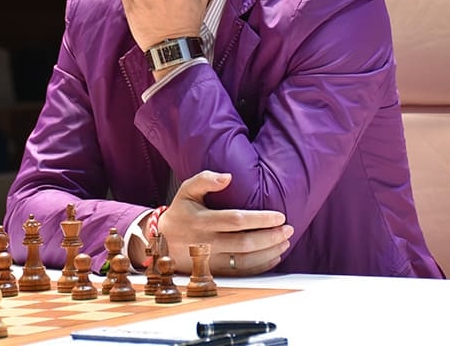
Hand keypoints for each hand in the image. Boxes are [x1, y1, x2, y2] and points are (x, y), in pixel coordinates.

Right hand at [154, 171, 293, 275]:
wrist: (160, 242)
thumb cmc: (180, 212)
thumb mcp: (186, 190)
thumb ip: (204, 179)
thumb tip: (228, 177)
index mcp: (201, 221)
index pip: (236, 221)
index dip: (260, 219)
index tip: (279, 216)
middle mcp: (206, 242)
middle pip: (244, 243)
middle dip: (270, 237)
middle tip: (289, 229)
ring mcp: (210, 260)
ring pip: (245, 261)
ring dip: (269, 252)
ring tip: (285, 242)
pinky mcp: (214, 272)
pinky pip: (241, 273)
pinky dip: (261, 267)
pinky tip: (274, 257)